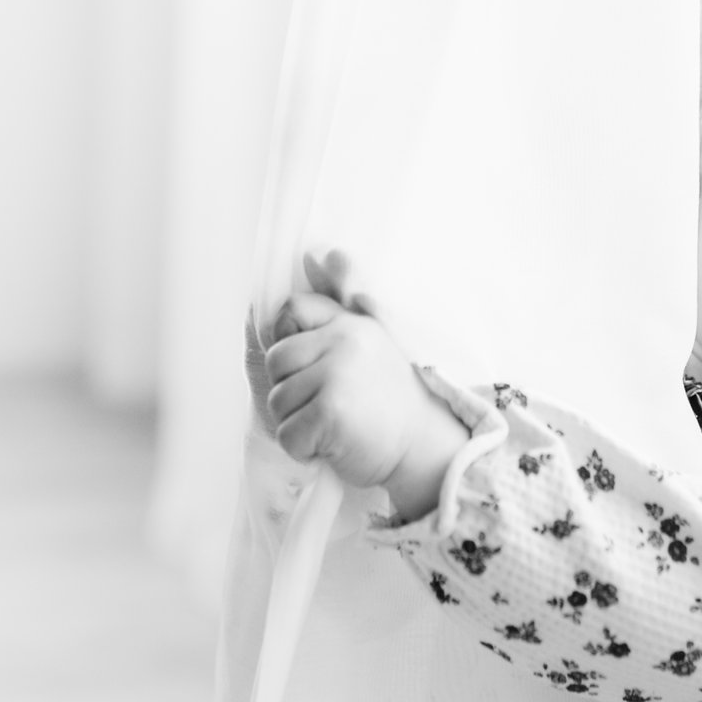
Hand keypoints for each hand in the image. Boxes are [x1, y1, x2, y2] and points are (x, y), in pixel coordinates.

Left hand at [244, 249, 465, 518]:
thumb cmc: (392, 402)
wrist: (425, 448)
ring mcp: (337, 374)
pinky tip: (332, 445)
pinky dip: (303, 449)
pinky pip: (286, 433)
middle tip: (329, 405)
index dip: (292, 343)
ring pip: (277, 400)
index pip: (292, 310)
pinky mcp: (330, 411)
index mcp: (351, 323)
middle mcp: (344, 340)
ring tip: (334, 426)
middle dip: (292, 391)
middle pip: (276, 360)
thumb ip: (343, 298)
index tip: (318, 369)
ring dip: (297, 424)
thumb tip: (317, 252)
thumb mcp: (371, 342)